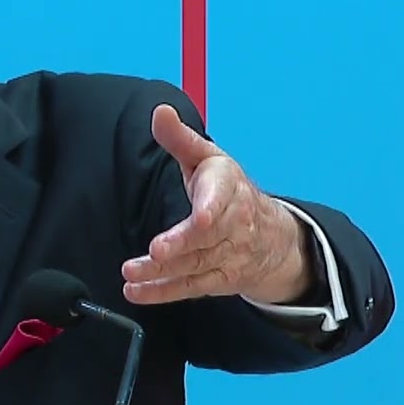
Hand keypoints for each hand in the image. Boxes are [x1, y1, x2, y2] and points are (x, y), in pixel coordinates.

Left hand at [120, 104, 310, 304]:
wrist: (272, 235)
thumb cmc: (228, 189)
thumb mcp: (208, 158)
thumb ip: (180, 139)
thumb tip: (160, 112)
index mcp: (228, 189)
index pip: (222, 200)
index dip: (211, 211)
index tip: (200, 219)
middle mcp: (232, 225)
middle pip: (206, 239)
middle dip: (181, 246)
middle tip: (155, 252)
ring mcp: (227, 255)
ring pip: (196, 266)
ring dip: (163, 273)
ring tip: (131, 274)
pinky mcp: (218, 279)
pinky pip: (190, 288)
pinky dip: (163, 293)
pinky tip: (136, 292)